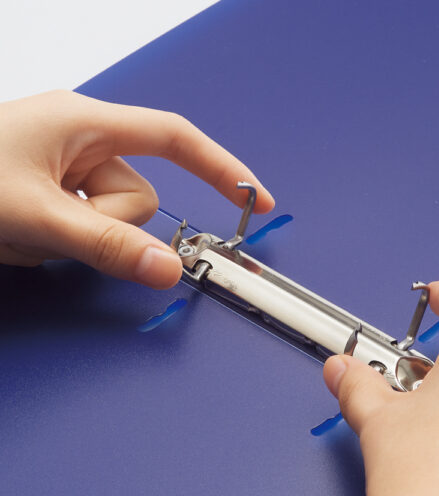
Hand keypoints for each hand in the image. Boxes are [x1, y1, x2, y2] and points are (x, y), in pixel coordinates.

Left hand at [0, 91, 273, 287]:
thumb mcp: (36, 216)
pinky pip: (87, 226)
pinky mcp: (54, 192)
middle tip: (55, 230)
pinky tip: (23, 233)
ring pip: (112, 220)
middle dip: (107, 226)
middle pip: (139, 197)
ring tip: (27, 230)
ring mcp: (66, 168)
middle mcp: (81, 140)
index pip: (175, 140)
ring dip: (78, 237)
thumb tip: (170, 269)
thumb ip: (107, 244)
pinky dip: (62, 240)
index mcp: (84, 122)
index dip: (222, 169)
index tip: (253, 200)